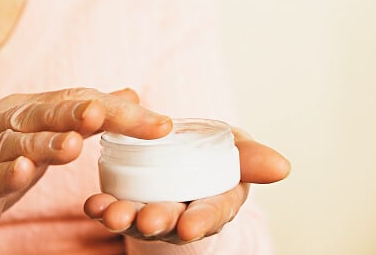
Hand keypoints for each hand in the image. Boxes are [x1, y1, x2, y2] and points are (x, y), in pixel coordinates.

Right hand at [0, 88, 171, 253]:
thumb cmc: (4, 162)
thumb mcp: (46, 135)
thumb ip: (86, 115)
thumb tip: (131, 94)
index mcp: (31, 109)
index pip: (79, 101)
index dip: (119, 112)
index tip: (161, 125)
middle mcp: (6, 121)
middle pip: (46, 113)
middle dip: (77, 113)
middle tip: (104, 112)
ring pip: (17, 143)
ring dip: (45, 142)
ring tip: (74, 144)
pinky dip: (4, 174)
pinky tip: (21, 171)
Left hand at [84, 126, 289, 243]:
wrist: (186, 151)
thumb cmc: (217, 152)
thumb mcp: (238, 151)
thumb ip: (254, 159)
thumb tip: (283, 167)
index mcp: (215, 202)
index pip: (212, 214)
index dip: (202, 221)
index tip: (189, 226)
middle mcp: (184, 213)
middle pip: (172, 222)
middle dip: (158, 222)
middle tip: (145, 220)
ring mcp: (155, 209)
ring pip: (139, 219)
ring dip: (124, 217)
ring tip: (109, 213)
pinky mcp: (130, 200)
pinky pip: (116, 206)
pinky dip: (103, 206)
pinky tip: (92, 202)